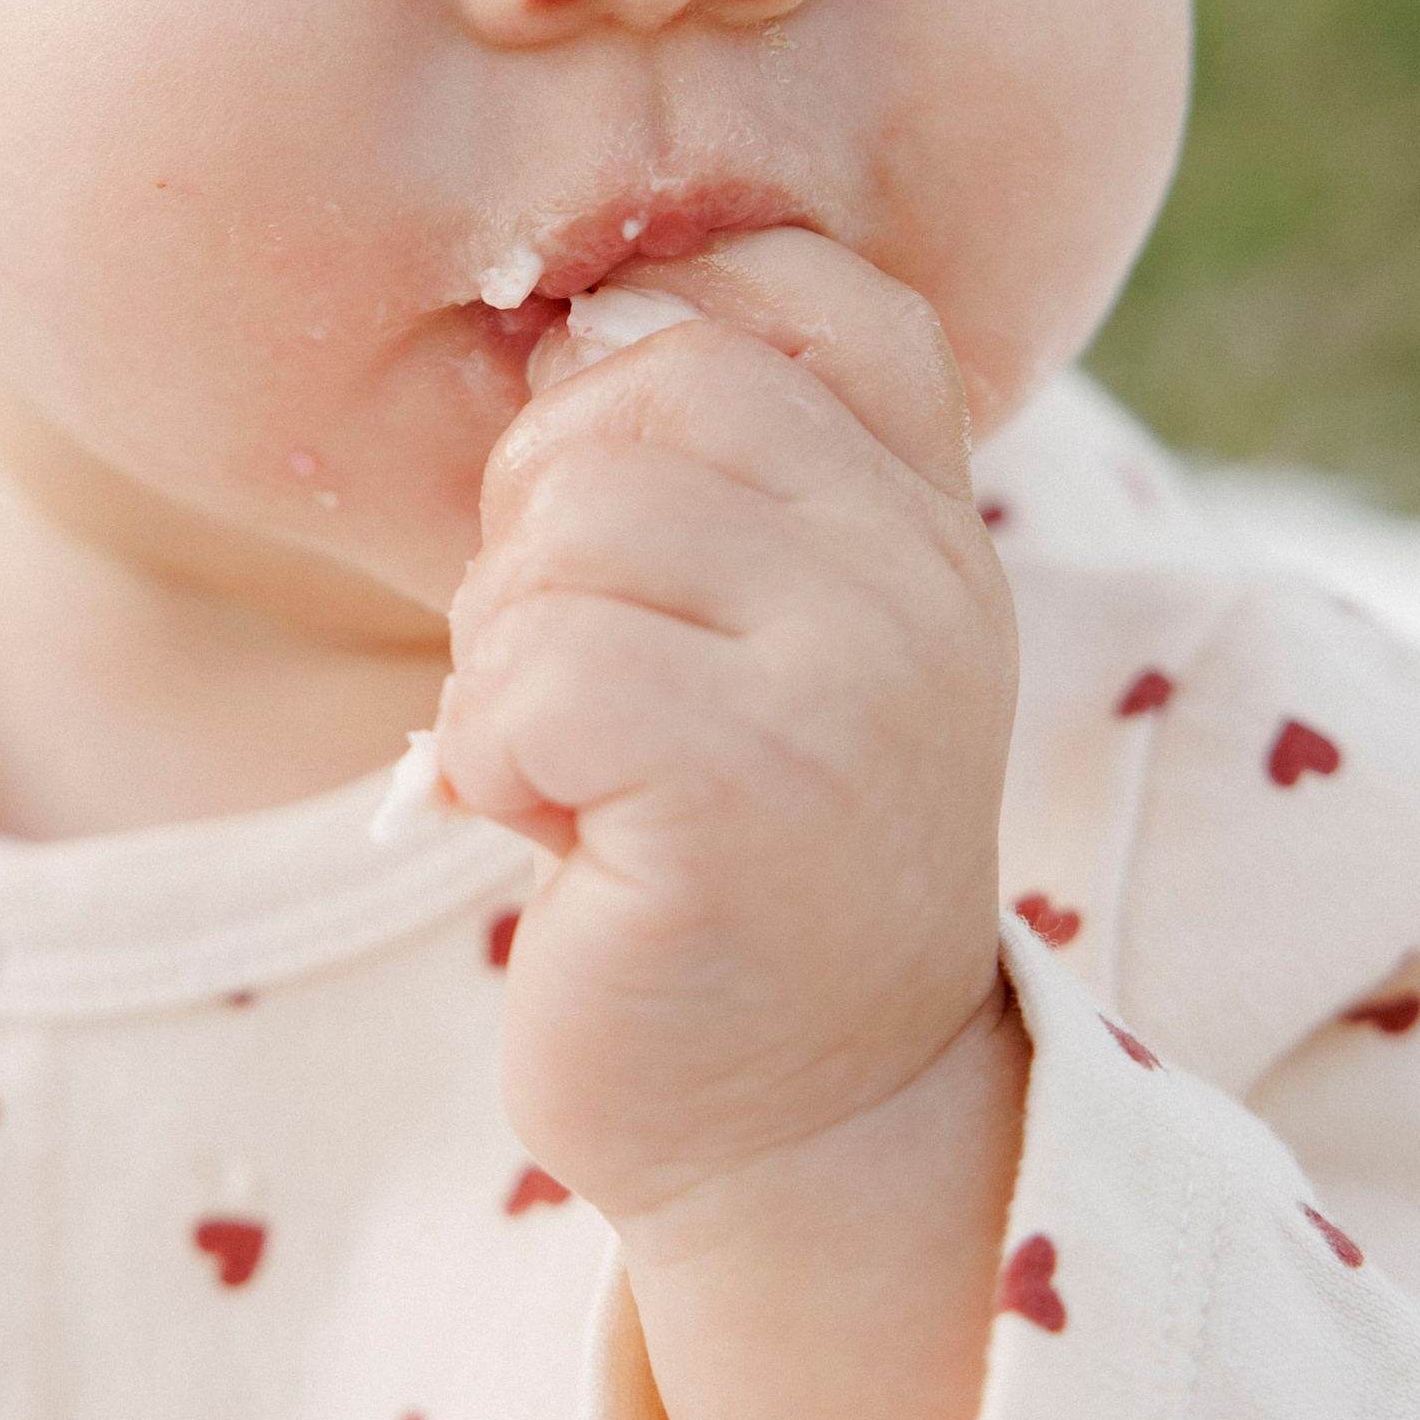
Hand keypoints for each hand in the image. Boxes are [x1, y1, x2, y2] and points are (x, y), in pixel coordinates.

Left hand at [436, 227, 1026, 1419]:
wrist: (803, 1130)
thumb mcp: (758, 636)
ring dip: (509, 655)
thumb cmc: (723, 862)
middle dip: (540, 524)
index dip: (647, 361)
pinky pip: (537, 672)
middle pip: (645, 385)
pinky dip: (494, 754)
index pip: (802, 289)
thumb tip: (563, 324)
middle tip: (577, 686)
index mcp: (925, 515)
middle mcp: (922, 574)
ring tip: (577, 771)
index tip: (611, 526)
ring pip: (570, 525)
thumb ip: (710, 478)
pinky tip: (558, 835)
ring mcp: (857, 681)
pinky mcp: (751, 791)